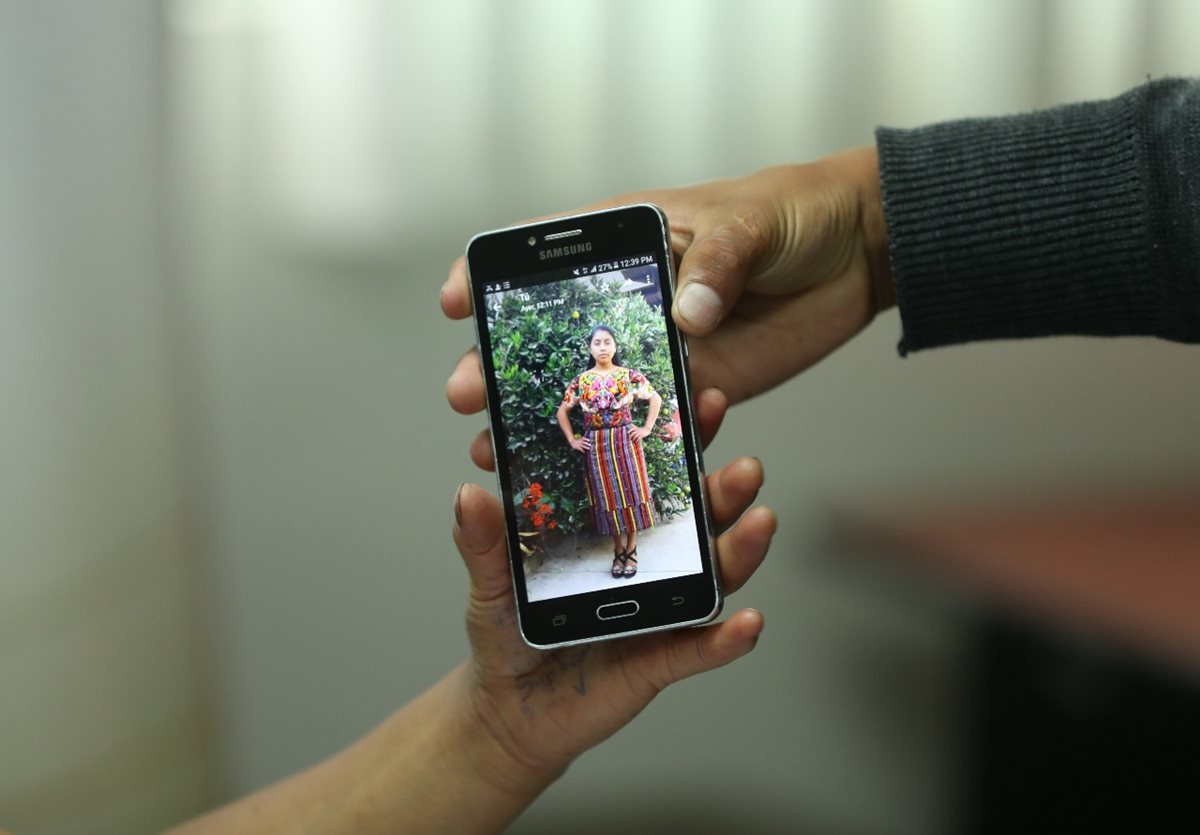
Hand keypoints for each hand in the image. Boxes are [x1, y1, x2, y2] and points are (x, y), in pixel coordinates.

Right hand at [443, 145, 892, 412]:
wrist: (858, 255)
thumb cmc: (796, 214)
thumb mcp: (753, 224)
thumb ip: (718, 262)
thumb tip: (688, 317)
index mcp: (632, 240)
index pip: (545, 254)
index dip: (493, 275)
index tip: (456, 302)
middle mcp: (634, 298)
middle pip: (553, 332)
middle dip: (502, 362)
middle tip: (467, 392)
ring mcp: (661, 345)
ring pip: (589, 385)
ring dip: (543, 414)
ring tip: (497, 444)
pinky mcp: (697, 383)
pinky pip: (648, 417)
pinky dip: (612, 441)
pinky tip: (577, 466)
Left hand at [452, 401, 771, 792]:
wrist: (508, 708)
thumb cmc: (511, 633)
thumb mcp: (491, 581)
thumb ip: (485, 541)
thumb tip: (470, 494)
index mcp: (619, 527)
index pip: (657, 474)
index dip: (684, 438)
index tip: (701, 399)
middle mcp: (654, 561)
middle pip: (703, 518)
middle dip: (728, 488)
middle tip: (745, 465)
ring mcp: (663, 609)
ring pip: (716, 575)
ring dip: (742, 549)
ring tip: (759, 522)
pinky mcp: (662, 661)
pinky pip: (701, 649)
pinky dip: (728, 638)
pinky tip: (748, 623)